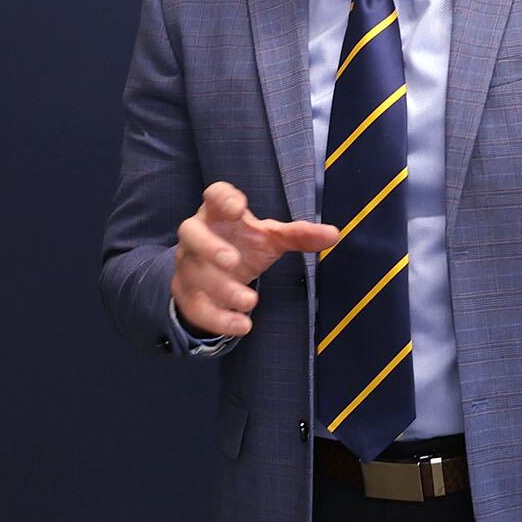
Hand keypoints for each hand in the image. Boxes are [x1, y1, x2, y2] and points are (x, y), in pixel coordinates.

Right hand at [171, 182, 338, 337]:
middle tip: (233, 260)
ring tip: (250, 302)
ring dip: (221, 289)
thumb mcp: (270, 238)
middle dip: (209, 246)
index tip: (237, 207)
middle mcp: (197, 235)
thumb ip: (299, 235)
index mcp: (218, 213)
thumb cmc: (242, 244)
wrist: (213, 274)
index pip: (214, 195)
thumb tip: (335, 234)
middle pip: (191, 232)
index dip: (222, 199)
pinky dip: (217, 318)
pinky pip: (195, 306)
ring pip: (194, 274)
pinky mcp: (186, 293)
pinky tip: (241, 326)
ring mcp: (187, 264)